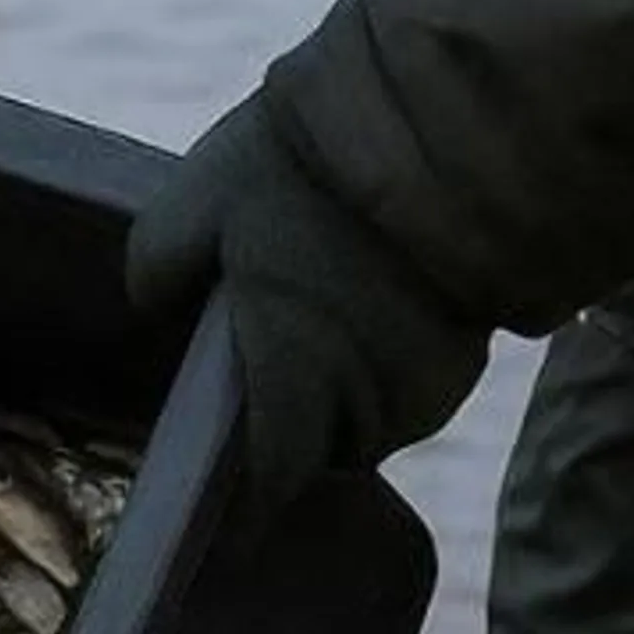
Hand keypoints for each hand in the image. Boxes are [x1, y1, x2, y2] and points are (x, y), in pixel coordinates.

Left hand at [124, 94, 489, 516]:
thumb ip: (160, 269)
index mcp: (296, 383)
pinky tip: (378, 300)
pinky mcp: (480, 347)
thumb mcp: (196, 204)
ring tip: (325, 323)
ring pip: (379, 415)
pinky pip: (422, 379)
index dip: (249, 502)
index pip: (271, 484)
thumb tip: (153, 306)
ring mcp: (436, 380)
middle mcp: (372, 403)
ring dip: (351, 390)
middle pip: (327, 448)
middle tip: (271, 375)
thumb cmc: (303, 168)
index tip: (229, 514)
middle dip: (299, 426)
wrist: (442, 118)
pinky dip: (396, 357)